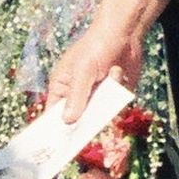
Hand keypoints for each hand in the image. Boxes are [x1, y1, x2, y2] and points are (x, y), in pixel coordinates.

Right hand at [48, 0, 158, 119]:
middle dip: (84, 122)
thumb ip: (77, 96)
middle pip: (77, 119)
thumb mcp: (83, 71)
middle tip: (86, 131)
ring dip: (104, 103)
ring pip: (97, 116)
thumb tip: (68, 122)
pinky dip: (117, 97)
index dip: (54, 129)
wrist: (125, 33)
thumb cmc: (96, 47)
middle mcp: (78, 95)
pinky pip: (114, 108)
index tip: (56, 145)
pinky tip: (117, 72)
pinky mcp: (114, 96)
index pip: (53, 113)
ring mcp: (96, 97)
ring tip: (108, 76)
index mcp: (62, 87)